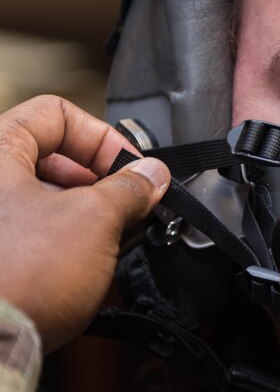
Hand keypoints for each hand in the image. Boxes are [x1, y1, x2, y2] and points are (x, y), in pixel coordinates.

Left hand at [0, 95, 169, 349]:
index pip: (55, 113)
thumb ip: (129, 187)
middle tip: (128, 204)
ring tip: (111, 237)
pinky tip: (85, 261)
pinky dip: (63, 238)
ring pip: (43, 195)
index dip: (103, 138)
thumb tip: (150, 176)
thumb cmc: (15, 278)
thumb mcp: (94, 219)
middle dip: (99, 180)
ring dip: (85, 212)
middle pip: (50, 156)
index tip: (131, 168)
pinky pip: (31, 230)